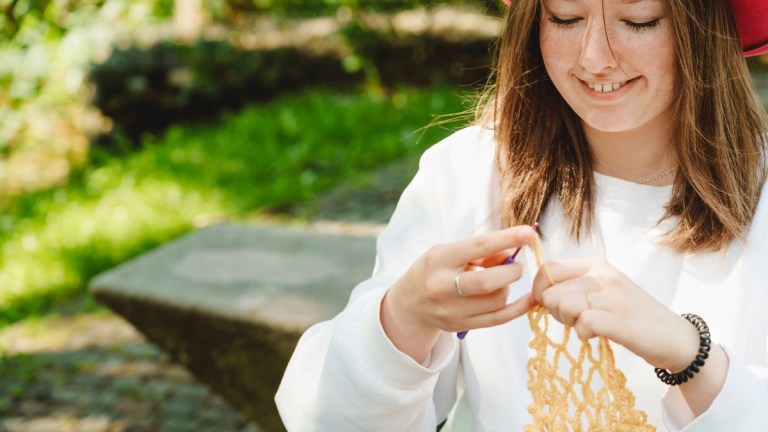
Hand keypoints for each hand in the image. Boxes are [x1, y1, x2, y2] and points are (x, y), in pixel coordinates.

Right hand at [381, 225, 535, 362]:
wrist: (409, 304)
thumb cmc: (433, 271)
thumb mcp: (449, 253)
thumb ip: (480, 252)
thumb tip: (512, 251)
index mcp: (439, 260)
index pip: (477, 247)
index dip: (506, 239)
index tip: (527, 233)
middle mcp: (442, 286)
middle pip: (487, 281)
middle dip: (511, 271)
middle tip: (518, 266)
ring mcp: (451, 310)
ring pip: (496, 300)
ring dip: (507, 288)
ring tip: (501, 281)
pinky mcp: (461, 326)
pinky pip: (498, 319)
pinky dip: (518, 309)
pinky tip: (529, 300)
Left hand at [530, 259, 700, 371]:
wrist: (674, 338)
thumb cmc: (631, 315)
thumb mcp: (602, 291)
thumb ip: (572, 288)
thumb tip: (538, 295)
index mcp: (596, 266)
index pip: (549, 268)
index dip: (539, 289)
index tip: (546, 305)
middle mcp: (604, 276)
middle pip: (551, 292)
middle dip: (555, 311)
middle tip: (576, 320)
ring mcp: (613, 297)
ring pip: (563, 305)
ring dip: (569, 322)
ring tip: (587, 326)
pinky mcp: (620, 320)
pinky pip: (583, 323)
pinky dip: (584, 333)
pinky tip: (596, 335)